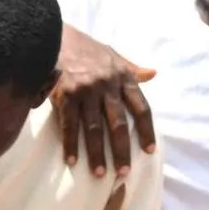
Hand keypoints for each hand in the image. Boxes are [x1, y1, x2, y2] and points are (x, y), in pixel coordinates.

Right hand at [49, 26, 156, 172]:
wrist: (55, 36)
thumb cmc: (86, 49)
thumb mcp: (114, 55)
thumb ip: (133, 68)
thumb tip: (153, 73)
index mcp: (122, 77)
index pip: (141, 108)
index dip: (146, 130)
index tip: (149, 150)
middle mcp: (106, 85)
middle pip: (118, 123)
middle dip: (122, 150)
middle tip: (124, 172)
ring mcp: (85, 91)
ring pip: (94, 128)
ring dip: (96, 153)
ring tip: (99, 174)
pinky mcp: (64, 95)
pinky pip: (69, 125)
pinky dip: (70, 144)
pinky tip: (71, 161)